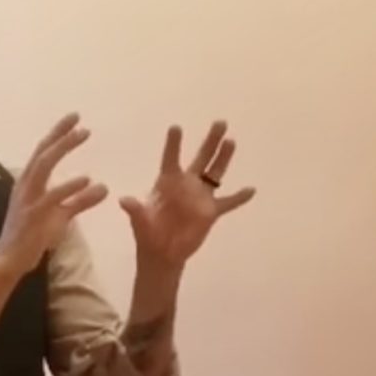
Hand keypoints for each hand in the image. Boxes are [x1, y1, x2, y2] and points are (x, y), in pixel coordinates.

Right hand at [0, 113, 107, 278]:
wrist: (9, 262)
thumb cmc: (32, 237)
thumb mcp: (60, 215)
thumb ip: (81, 200)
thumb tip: (103, 187)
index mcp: (29, 183)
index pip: (43, 153)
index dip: (58, 134)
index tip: (75, 120)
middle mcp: (25, 186)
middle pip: (43, 152)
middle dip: (60, 133)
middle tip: (79, 118)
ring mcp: (28, 199)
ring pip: (44, 166)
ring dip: (64, 147)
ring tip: (84, 133)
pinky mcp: (33, 216)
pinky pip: (52, 197)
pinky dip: (69, 187)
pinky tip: (86, 178)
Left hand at [119, 121, 255, 271]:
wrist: (162, 253)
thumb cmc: (148, 234)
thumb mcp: (139, 222)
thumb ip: (136, 210)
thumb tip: (124, 201)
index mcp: (167, 182)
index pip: (171, 158)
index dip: (173, 144)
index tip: (176, 127)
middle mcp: (187, 184)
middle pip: (201, 157)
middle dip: (211, 140)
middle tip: (220, 122)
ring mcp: (200, 197)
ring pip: (215, 172)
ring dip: (224, 157)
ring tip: (231, 141)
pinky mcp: (211, 212)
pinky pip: (228, 202)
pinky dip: (239, 197)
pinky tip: (251, 189)